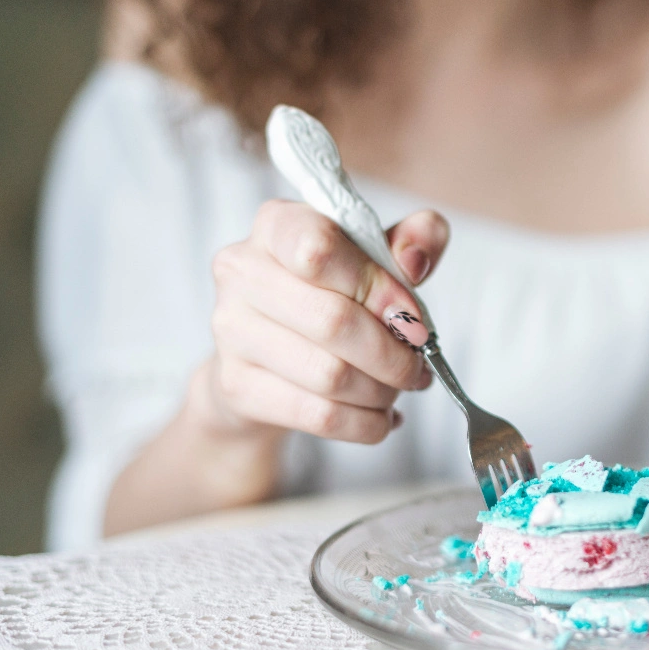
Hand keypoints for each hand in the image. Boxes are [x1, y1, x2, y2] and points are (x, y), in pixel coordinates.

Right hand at [201, 201, 448, 443]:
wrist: (266, 356)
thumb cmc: (330, 295)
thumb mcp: (377, 257)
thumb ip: (414, 239)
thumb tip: (415, 259)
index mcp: (277, 225)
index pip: (321, 249)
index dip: (378, 288)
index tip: (410, 316)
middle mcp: (242, 270)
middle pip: (333, 321)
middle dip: (392, 354)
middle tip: (417, 367)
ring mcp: (232, 330)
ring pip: (330, 375)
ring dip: (382, 392)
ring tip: (397, 390)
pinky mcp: (237, 385)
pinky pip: (318, 416)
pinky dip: (365, 424)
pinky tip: (379, 418)